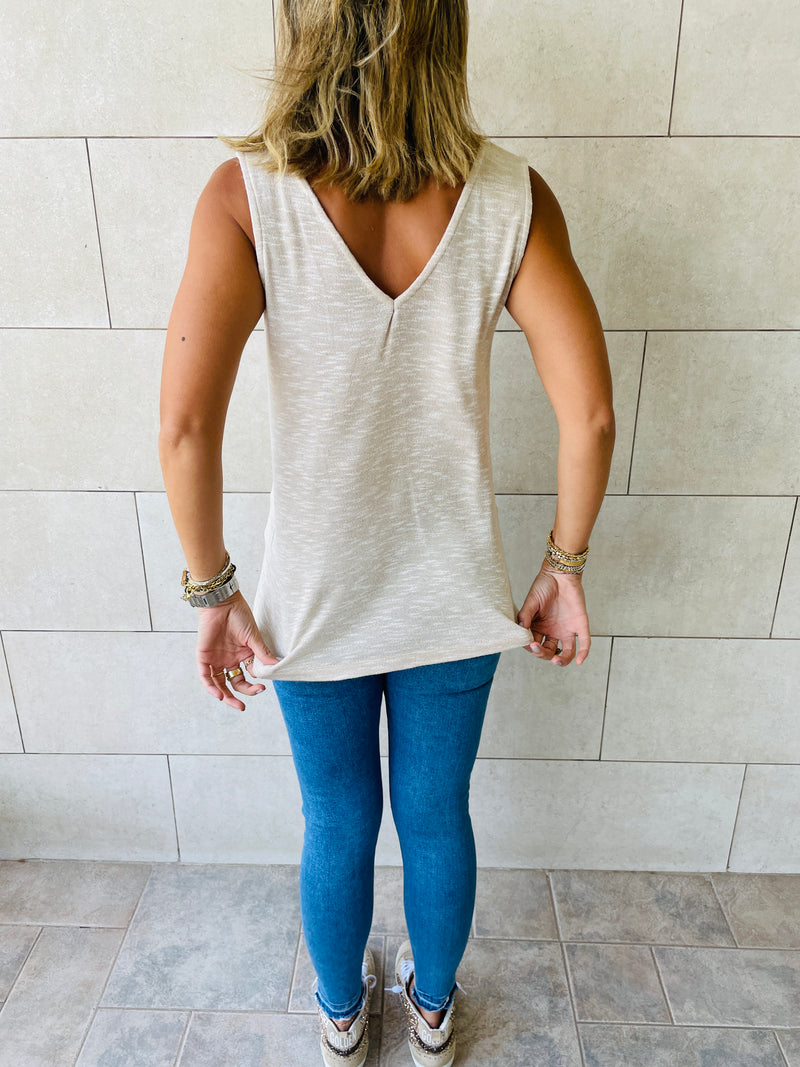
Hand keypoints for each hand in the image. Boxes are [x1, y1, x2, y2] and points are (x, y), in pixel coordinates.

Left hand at [195, 590, 280, 709]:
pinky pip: (206, 677)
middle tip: (250, 699)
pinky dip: (212, 687)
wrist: (222, 603)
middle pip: (235, 683)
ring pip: (220, 684)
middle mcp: (230, 660)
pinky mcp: (204, 658)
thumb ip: (262, 652)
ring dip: (227, 696)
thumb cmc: (239, 615)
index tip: (263, 686)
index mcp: (244, 655)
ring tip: (237, 705)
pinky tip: (220, 695)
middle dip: (244, 693)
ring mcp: (217, 660)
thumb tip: (276, 666)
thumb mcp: (253, 636)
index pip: (250, 675)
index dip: (256, 683)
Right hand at [516, 561, 590, 665]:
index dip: (531, 648)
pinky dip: (583, 653)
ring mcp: (567, 630)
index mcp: (539, 628)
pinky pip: (584, 642)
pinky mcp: (580, 625)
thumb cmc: (544, 585)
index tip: (528, 642)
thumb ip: (525, 616)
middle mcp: (553, 632)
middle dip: (542, 653)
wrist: (560, 573)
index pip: (535, 645)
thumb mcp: (530, 601)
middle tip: (537, 647)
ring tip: (556, 660)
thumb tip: (520, 632)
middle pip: (548, 652)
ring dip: (562, 660)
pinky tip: (580, 662)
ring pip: (566, 653)